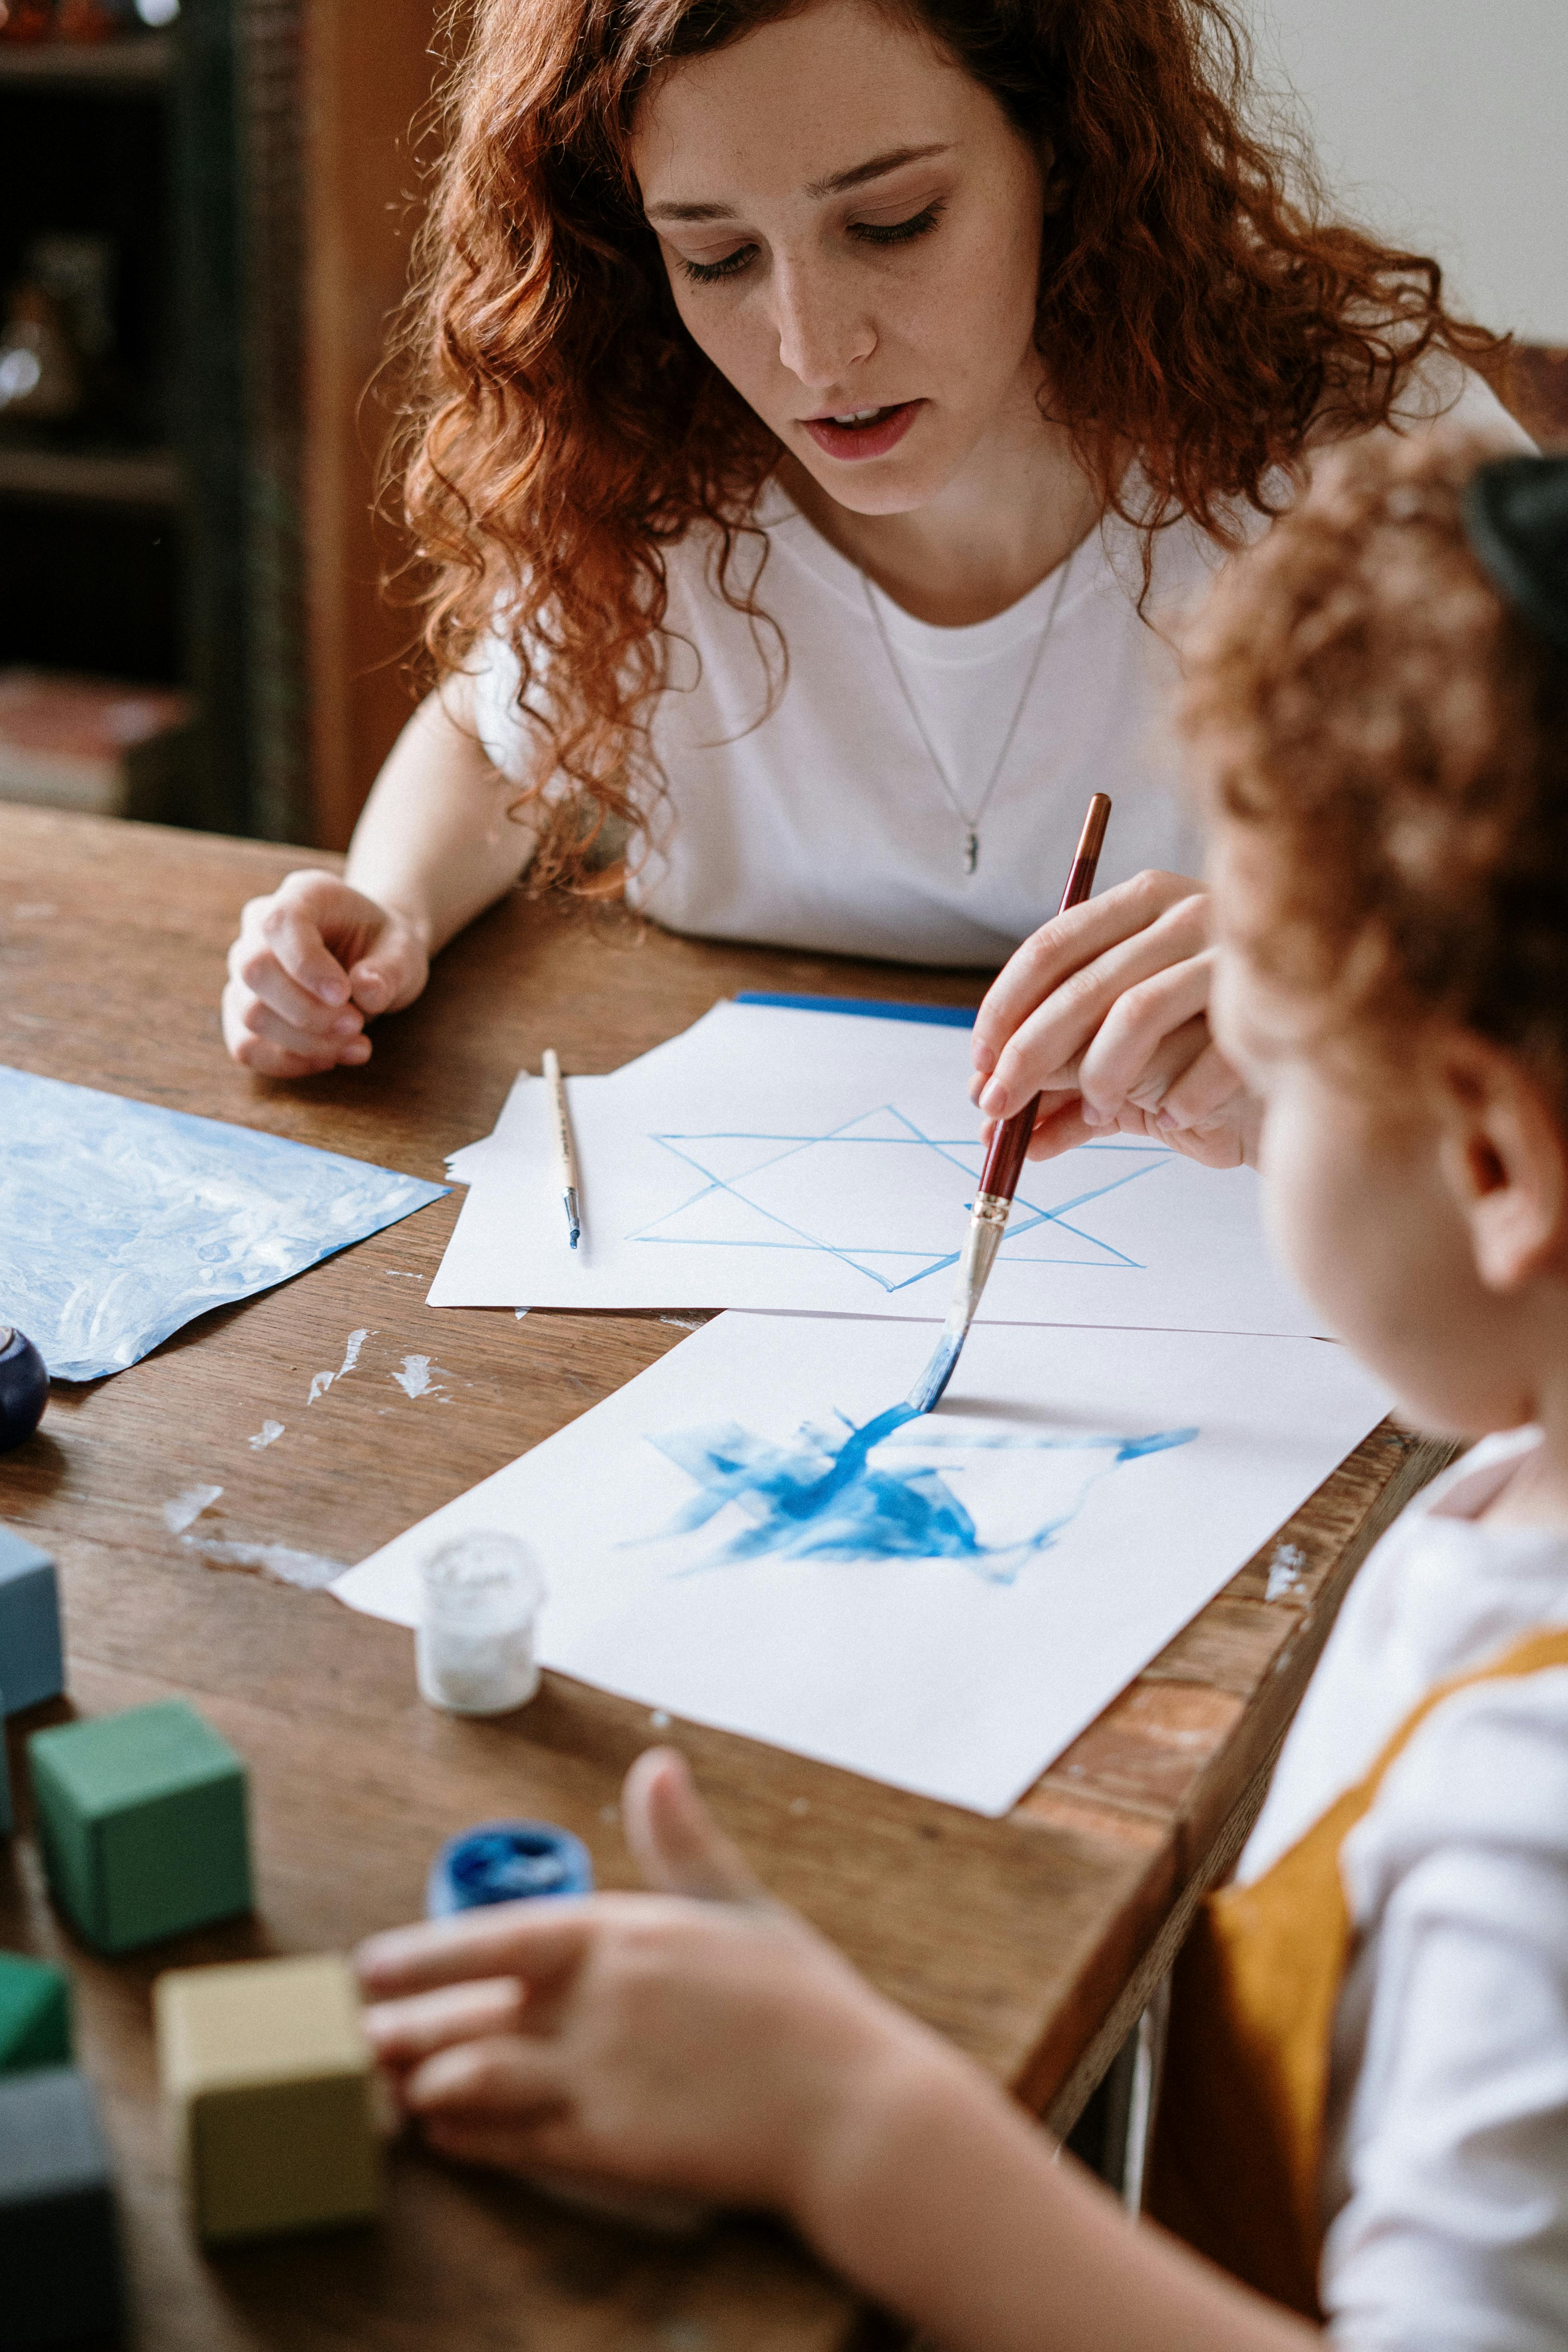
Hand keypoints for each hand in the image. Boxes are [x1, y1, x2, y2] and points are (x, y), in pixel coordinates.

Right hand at [221, 870, 429, 1076]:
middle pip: (254, 970)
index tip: (345, 995)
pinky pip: (245, 1045)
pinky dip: (287, 1062)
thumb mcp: (405, 951)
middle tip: (358, 1024)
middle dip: (308, 1011)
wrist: (373, 960)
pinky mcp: (243, 1008)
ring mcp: (244, 968)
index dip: (307, 965)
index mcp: (303, 894)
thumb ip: (390, 969)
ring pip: (248, 1013)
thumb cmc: (386, 949)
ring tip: (357, 1044)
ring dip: (305, 1042)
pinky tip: (328, 1059)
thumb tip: (366, 993)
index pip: (280, 922)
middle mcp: (260, 925)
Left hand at [356, 1750, 950, 2217]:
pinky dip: (467, 2139)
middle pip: (466, 2013)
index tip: (370, 1963)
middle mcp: (596, 2004)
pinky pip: (512, 2144)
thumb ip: (685, 1840)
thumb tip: (658, 1764)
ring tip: (384, 2085)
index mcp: (624, 1936)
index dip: (423, 1955)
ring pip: (471, 2081)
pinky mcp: (610, 2150)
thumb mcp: (743, 1906)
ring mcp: (597, 2079)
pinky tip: (443, 2135)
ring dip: (421, 2083)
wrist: (852, 2108)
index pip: (494, 1939)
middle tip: (354, 2034)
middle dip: (402, 2025)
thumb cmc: (803, 2005)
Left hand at [970, 870, 1257, 1168]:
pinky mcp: (1270, 1001)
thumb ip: (1059, 1070)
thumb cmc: (1200, 1059)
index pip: (1050, 946)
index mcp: (1143, 901)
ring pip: (1133, 1015)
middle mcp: (1186, 911)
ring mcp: (1231, 952)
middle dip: (1027, 1056)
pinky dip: (1176, 1100)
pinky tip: (1172, 1121)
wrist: (1307, 1077)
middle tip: (996, 1107)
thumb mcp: (1120, 1058)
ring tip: (1096, 1113)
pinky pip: (1202, 1056)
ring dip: (1100, 1078)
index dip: (1004, 1009)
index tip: (978, 1063)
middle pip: (1081, 985)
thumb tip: (983, 1104)